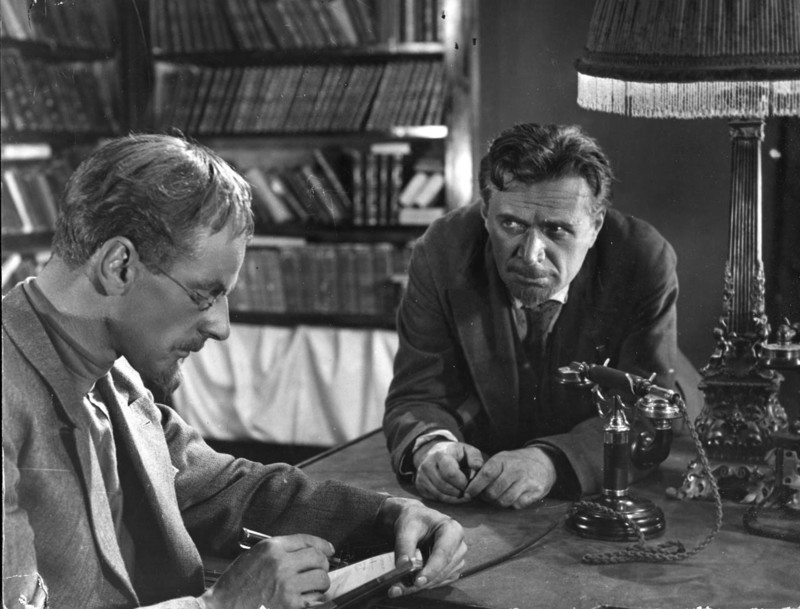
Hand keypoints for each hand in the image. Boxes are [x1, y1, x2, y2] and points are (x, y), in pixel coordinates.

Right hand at [198, 534, 333, 608]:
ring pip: (321, 579)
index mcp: (271, 548)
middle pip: (318, 558)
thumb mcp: (253, 557)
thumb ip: (278, 552)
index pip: (306, 540)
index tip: (330, 550)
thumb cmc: (234, 586)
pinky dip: (315, 601)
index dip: (322, 545)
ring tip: (312, 589)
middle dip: (322, 566)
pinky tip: (305, 600)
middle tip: (318, 573)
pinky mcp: (290, 606)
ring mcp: (286, 585)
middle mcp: (281, 563)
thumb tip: (306, 552)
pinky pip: (316, 600)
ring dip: (320, 585)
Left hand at [377, 496, 466, 597]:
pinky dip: (425, 585)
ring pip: (442, 578)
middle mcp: (459, 545)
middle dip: (423, 581)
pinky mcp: (451, 568)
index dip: (432, 569)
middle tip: (401, 587)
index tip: (418, 581)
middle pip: (444, 569)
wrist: (414, 521)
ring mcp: (457, 558)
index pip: (444, 553)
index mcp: (452, 529)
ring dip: (422, 585)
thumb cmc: (414, 520)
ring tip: (400, 587)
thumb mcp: (406, 528)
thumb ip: (404, 546)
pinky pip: (440, 581)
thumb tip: (402, 566)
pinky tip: (409, 584)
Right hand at [413, 441, 484, 502]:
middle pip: (444, 487)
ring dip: (454, 498)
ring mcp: (421, 477)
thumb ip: (475, 457)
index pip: (450, 474)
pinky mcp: (420, 487)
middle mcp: (427, 466)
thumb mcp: (467, 450)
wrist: (434, 454)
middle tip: (468, 492)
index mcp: (440, 455)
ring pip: (439, 495)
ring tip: (463, 495)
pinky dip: (447, 500)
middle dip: (459, 492)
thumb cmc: (455, 454)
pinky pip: (435, 499)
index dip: (462, 483)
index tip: (470, 484)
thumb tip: (478, 467)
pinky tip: (455, 496)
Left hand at [464, 446, 555, 508]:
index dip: (475, 486)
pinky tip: (512, 497)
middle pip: (494, 492)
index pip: (486, 474)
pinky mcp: (535, 492)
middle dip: (486, 497)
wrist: (544, 461)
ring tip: (497, 497)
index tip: (468, 493)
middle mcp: (515, 470)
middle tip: (485, 496)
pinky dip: (512, 504)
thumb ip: (487, 470)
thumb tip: (469, 487)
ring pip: (504, 501)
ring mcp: (526, 481)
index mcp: (503, 460)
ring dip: (498, 503)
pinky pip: (517, 505)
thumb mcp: (501, 459)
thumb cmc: (516, 462)